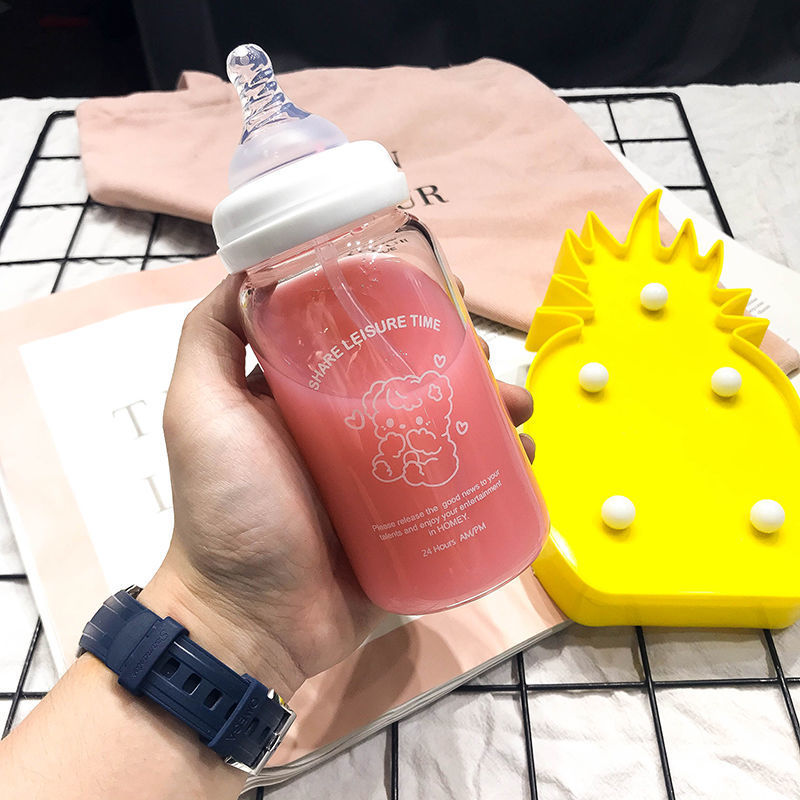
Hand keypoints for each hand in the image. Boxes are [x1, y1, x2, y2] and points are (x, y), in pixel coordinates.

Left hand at [142, 274, 535, 698]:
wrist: (250, 622)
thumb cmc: (226, 510)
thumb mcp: (200, 410)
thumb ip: (209, 339)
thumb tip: (246, 270)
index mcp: (310, 398)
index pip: (367, 338)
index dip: (408, 311)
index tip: (442, 293)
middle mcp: (352, 430)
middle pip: (421, 379)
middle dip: (465, 362)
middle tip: (489, 364)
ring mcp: (389, 479)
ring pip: (454, 428)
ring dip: (496, 411)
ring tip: (519, 413)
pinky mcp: (417, 524)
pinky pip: (467, 486)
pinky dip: (502, 468)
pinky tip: (523, 457)